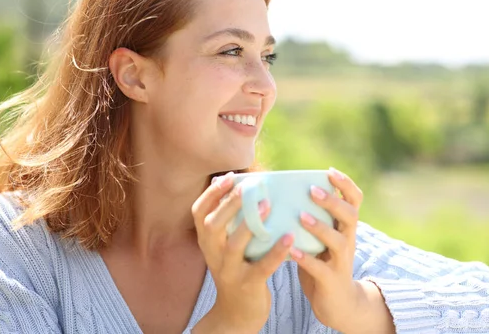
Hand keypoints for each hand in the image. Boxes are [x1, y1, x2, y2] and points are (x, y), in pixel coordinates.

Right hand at [191, 172, 292, 333]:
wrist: (237, 313)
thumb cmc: (238, 268)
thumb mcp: (226, 246)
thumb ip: (232, 221)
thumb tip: (247, 184)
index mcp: (207, 241)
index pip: (199, 213)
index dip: (211, 194)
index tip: (229, 177)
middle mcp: (213, 254)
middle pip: (213, 225)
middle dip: (228, 204)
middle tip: (248, 186)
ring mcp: (229, 271)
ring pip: (234, 245)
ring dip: (250, 223)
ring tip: (268, 204)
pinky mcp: (248, 285)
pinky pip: (261, 267)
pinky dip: (275, 252)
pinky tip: (289, 237)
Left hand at [290, 167, 363, 331]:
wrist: (338, 304)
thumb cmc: (323, 263)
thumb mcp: (323, 238)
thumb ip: (312, 218)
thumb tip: (284, 193)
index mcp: (345, 227)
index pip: (354, 200)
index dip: (346, 184)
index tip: (330, 171)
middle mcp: (348, 240)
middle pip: (350, 215)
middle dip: (332, 202)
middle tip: (312, 190)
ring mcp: (342, 261)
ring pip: (338, 241)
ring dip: (320, 227)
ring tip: (301, 217)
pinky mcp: (332, 280)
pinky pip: (321, 268)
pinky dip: (307, 259)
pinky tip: (292, 251)